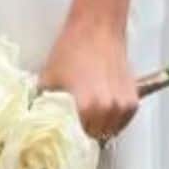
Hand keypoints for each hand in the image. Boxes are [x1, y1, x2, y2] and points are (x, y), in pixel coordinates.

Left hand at [38, 22, 138, 144]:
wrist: (97, 29)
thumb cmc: (72, 50)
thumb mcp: (48, 78)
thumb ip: (42, 104)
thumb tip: (35, 120)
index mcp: (85, 108)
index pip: (74, 139)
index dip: (66, 137)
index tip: (61, 135)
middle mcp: (107, 111)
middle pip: (92, 137)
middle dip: (81, 132)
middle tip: (72, 124)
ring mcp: (122, 108)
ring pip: (108, 132)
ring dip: (98, 128)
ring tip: (86, 115)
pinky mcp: (133, 102)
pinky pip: (121, 123)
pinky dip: (112, 121)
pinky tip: (100, 109)